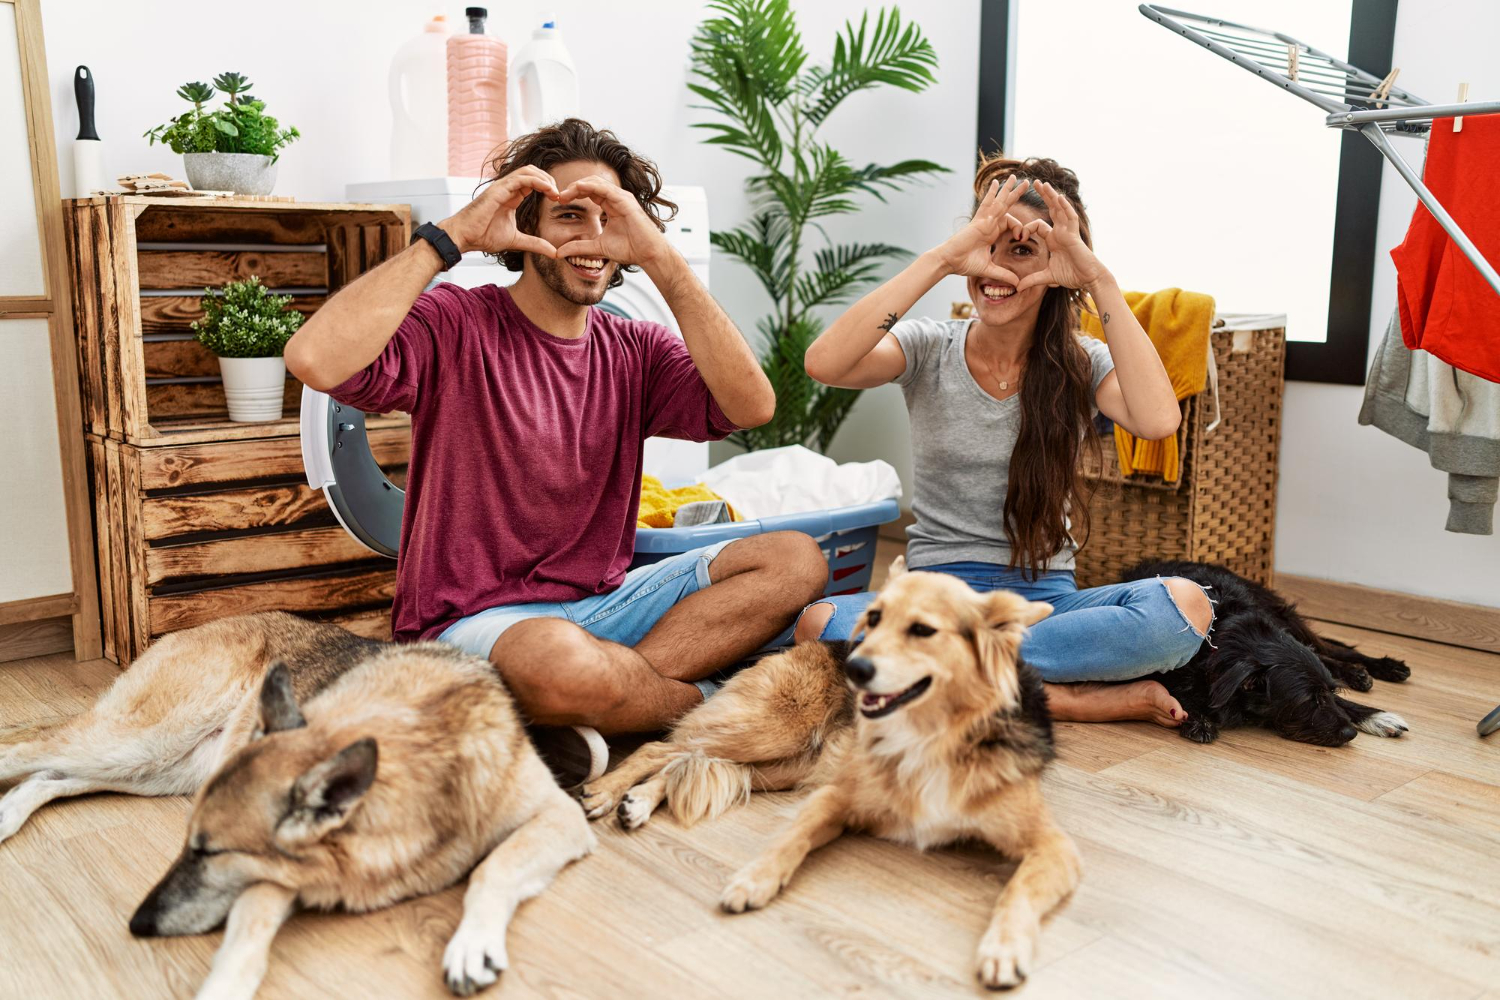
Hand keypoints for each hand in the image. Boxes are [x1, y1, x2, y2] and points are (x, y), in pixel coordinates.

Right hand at [437, 165, 559, 256]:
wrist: (464, 237)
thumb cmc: (482, 236)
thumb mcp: (516, 240)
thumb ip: (535, 244)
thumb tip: (554, 252)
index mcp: (511, 196)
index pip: (533, 182)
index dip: (548, 187)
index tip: (558, 200)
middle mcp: (507, 188)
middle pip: (533, 172)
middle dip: (549, 180)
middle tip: (559, 195)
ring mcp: (502, 187)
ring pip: (528, 170)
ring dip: (546, 178)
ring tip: (556, 192)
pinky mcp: (498, 189)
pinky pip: (521, 178)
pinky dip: (537, 181)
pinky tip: (548, 190)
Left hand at [553, 174, 673, 267]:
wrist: (648, 254)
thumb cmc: (630, 249)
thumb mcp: (597, 247)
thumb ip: (579, 247)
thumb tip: (559, 252)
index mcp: (611, 205)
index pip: (589, 192)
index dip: (573, 194)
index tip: (560, 201)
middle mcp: (616, 198)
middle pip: (590, 183)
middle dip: (573, 187)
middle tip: (559, 196)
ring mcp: (621, 197)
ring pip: (596, 182)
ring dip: (578, 186)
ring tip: (564, 193)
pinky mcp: (625, 200)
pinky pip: (604, 188)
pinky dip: (590, 186)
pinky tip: (578, 189)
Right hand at [935, 177, 1022, 284]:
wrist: (949, 261)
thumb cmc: (964, 263)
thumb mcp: (989, 269)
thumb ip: (1004, 274)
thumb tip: (1017, 284)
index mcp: (991, 232)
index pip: (1010, 222)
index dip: (1020, 228)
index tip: (1023, 237)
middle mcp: (988, 223)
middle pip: (1005, 205)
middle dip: (1015, 194)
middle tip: (1026, 182)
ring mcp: (983, 220)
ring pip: (999, 202)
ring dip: (1008, 189)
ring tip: (1016, 177)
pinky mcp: (979, 221)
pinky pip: (988, 205)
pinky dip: (993, 194)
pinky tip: (998, 183)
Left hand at [1012, 181, 1108, 291]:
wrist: (1088, 279)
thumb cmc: (1073, 275)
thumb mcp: (1048, 277)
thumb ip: (1032, 279)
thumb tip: (1018, 287)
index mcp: (1053, 239)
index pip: (1037, 226)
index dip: (1026, 228)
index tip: (1018, 236)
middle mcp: (1060, 232)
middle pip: (1051, 209)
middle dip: (1043, 196)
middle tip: (1034, 182)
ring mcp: (1068, 231)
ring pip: (1059, 209)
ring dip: (1052, 196)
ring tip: (1043, 184)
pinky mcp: (1074, 235)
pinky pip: (1069, 218)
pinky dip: (1065, 207)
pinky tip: (1058, 197)